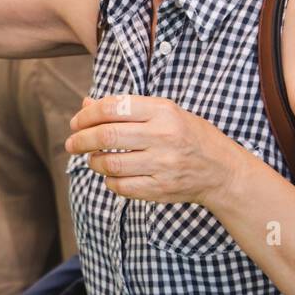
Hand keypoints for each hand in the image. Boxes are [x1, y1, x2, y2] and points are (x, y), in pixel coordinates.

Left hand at [64, 94, 244, 205]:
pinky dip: (108, 180)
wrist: (222, 171)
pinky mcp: (160, 189)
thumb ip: (126, 109)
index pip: (112, 108)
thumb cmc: (188, 136)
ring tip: (92, 158)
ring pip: (109, 164)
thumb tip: (87, 104)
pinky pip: (120, 186)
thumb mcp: (164, 113)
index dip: (86, 116)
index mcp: (163, 111)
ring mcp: (162, 165)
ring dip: (92, 161)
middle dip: (80, 140)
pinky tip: (111, 175)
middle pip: (106, 137)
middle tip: (72, 143)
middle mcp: (163, 136)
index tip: (76, 122)